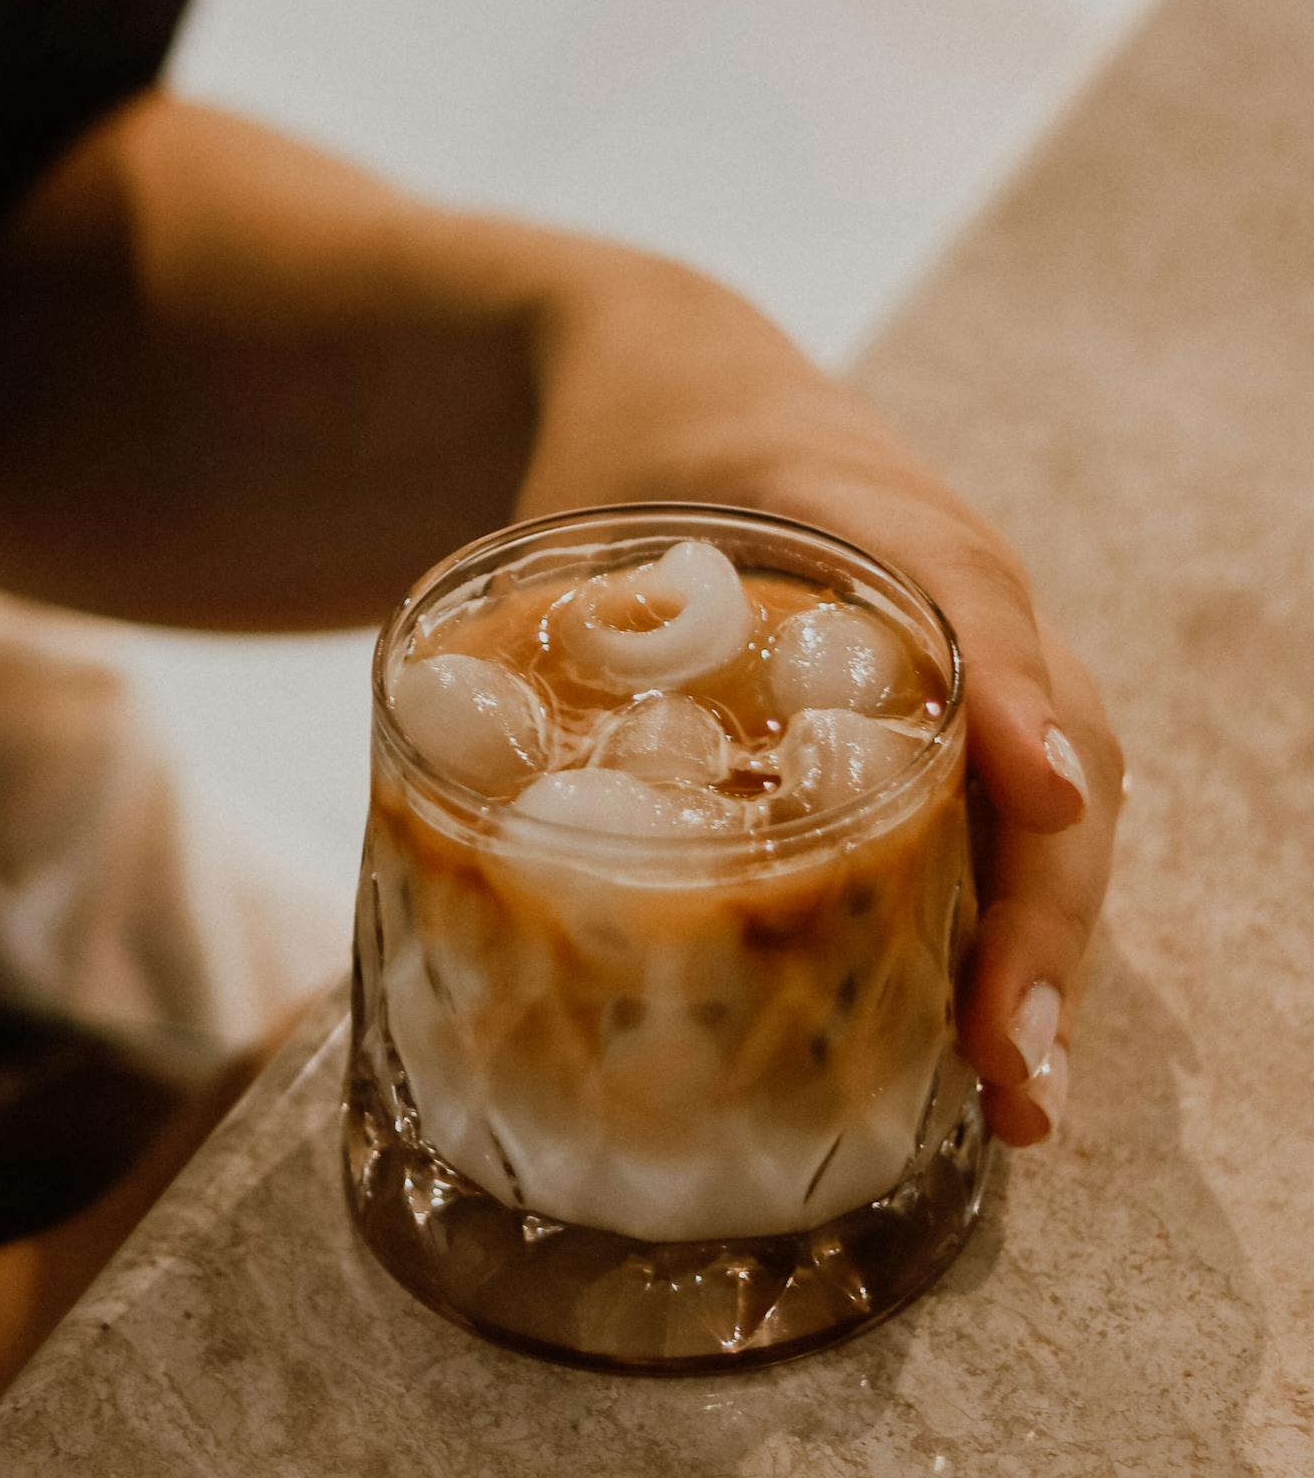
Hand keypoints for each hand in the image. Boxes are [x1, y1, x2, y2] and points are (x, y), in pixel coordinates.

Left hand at [515, 252, 1125, 1146]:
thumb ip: (521, 614)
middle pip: (1055, 733)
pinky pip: (1017, 822)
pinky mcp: (957, 721)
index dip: (1006, 693)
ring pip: (1061, 795)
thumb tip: (417, 803)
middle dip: (1041, 897)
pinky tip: (988, 1059)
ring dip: (1046, 944)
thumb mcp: (571, 504)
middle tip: (1003, 1050)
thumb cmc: (621, 445)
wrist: (672, 379)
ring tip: (1016, 1098)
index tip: (1032, 793)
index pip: (965, 588)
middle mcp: (955, 579)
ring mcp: (976, 653)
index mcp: (860, 500)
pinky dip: (1014, 932)